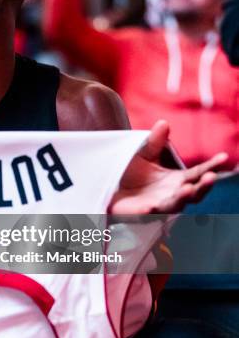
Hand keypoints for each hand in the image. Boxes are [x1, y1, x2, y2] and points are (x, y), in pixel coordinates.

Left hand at [109, 120, 227, 213]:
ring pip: (176, 204)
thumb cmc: (133, 173)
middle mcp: (174, 194)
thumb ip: (154, 142)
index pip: (199, 173)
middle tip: (210, 176)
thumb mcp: (144, 155)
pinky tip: (151, 207)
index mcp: (179, 180)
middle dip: (204, 186)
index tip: (224, 157)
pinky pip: (149, 214)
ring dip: (183, 197)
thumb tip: (163, 123)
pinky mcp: (144, 214)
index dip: (212, 166)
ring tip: (188, 189)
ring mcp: (161, 205)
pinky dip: (152, 212)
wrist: (112, 189)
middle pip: (195, 192)